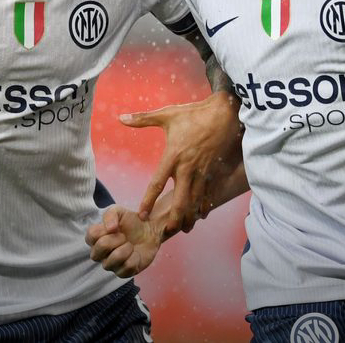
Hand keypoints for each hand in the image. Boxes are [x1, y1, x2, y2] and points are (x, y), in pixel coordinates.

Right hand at [85, 205, 161, 277]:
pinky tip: (136, 254)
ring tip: (130, 245)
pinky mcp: (124, 273)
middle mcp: (100, 254)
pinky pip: (126, 268)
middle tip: (124, 236)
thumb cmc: (131, 221)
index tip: (115, 227)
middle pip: (96, 253)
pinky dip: (135, 258)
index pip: (90, 237)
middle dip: (114, 241)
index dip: (103, 231)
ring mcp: (111, 265)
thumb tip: (110, 229)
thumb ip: (110, 215)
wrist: (150, 230)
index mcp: (96, 239)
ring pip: (110, 263)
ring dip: (125, 250)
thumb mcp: (119, 212)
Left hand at [121, 91, 240, 234]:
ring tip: (184, 229)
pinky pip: (209, 193)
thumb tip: (120, 117)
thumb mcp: (167, 115)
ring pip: (196, 200)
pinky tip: (201, 216)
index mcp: (173, 156)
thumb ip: (143, 119)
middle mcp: (188, 168)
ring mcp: (202, 172)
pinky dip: (204, 206)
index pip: (158, 183)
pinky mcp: (213, 171)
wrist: (224, 115)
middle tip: (167, 230)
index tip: (142, 213)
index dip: (149, 200)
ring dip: (190, 216)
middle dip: (175, 217)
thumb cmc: (193, 114)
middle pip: (181, 199)